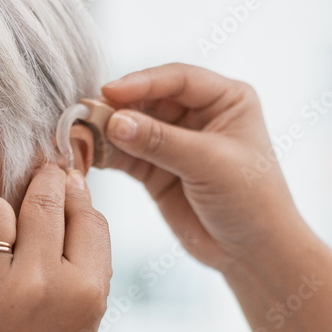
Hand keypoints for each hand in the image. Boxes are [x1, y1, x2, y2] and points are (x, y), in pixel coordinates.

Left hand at [0, 166, 111, 331]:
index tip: (66, 184)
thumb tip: (74, 185)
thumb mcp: (89, 314)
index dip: (75, 193)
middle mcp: (39, 285)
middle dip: (43, 181)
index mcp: (84, 291)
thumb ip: (87, 256)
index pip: (87, 216)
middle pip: (42, 202)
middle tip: (40, 178)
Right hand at [100, 63, 310, 271]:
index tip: (109, 92)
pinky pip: (125, 155)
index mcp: (226, 99)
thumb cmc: (250, 201)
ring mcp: (175, 142)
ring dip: (105, 131)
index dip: (143, 83)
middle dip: (118, 108)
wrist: (253, 253)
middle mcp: (199, 115)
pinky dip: (105, 154)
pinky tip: (85, 155)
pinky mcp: (156, 169)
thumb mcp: (209, 164)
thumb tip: (114, 122)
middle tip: (85, 115)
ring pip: (132, 126)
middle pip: (148, 99)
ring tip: (78, 135)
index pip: (178, 79)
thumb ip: (160, 141)